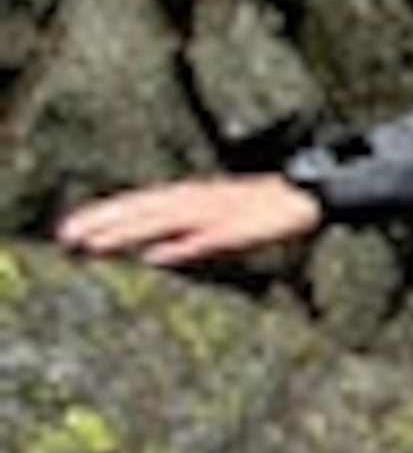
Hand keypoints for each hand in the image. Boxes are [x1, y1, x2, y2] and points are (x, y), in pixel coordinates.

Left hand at [56, 175, 324, 267]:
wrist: (308, 195)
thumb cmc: (262, 210)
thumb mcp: (217, 221)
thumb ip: (183, 235)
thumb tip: (149, 255)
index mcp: (190, 196)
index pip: (136, 203)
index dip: (102, 215)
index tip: (67, 230)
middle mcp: (196, 199)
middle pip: (141, 209)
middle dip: (102, 222)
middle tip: (65, 238)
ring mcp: (216, 213)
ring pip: (163, 221)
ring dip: (128, 232)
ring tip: (94, 245)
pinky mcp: (239, 228)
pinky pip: (205, 239)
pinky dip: (181, 246)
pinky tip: (156, 257)